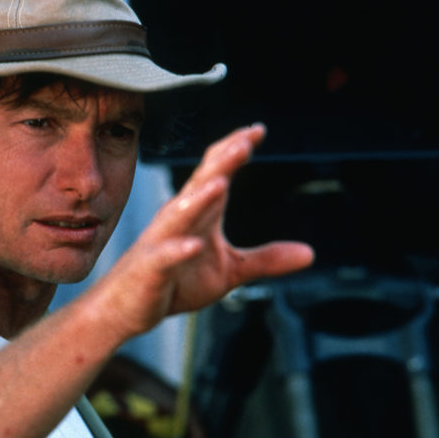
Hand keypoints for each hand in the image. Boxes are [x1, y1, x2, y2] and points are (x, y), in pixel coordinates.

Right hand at [96, 124, 314, 337]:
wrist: (128, 307)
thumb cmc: (176, 281)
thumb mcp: (230, 271)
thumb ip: (266, 259)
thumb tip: (310, 253)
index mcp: (199, 213)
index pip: (216, 172)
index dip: (236, 150)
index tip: (259, 130)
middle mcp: (179, 219)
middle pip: (201, 183)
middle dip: (223, 162)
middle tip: (246, 139)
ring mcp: (163, 242)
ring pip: (181, 213)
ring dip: (200, 198)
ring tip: (221, 182)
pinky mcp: (152, 268)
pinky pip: (166, 256)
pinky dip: (179, 249)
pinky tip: (193, 245)